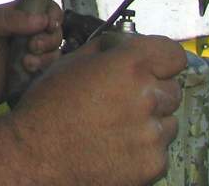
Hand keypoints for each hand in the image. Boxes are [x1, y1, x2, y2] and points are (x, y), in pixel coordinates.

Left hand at [0, 0, 62, 111]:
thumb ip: (7, 21)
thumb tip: (40, 17)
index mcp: (10, 18)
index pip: (41, 7)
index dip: (51, 14)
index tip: (49, 23)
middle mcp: (21, 35)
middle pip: (53, 31)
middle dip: (49, 38)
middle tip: (32, 46)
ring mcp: (24, 56)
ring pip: (52, 52)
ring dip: (45, 56)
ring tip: (26, 62)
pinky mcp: (25, 77)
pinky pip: (46, 73)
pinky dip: (43, 72)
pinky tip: (27, 72)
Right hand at [6, 34, 186, 184]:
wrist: (35, 156)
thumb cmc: (47, 107)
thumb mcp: (69, 63)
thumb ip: (106, 49)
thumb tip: (125, 45)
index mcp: (127, 67)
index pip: (172, 54)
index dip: (161, 57)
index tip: (151, 64)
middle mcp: (147, 99)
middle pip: (171, 88)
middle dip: (152, 89)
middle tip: (121, 98)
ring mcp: (152, 135)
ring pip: (167, 120)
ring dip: (149, 119)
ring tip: (114, 124)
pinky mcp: (153, 164)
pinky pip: (159, 148)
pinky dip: (142, 146)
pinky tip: (113, 144)